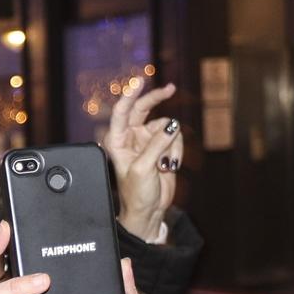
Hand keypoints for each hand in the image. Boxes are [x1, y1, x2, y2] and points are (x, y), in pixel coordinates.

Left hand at [102, 82, 182, 240]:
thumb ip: (157, 144)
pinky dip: (176, 152)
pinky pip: (175, 139)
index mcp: (117, 141)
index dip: (129, 95)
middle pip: (143, 109)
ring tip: (165, 165)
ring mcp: (147, 141)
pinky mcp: (162, 148)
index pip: (121, 112)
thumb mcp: (144, 169)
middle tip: (171, 89)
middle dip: (156, 99)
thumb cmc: (137, 194)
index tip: (139, 81)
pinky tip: (170, 166)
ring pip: (166, 127)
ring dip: (171, 145)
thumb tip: (172, 124)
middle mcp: (131, 137)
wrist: (149, 212)